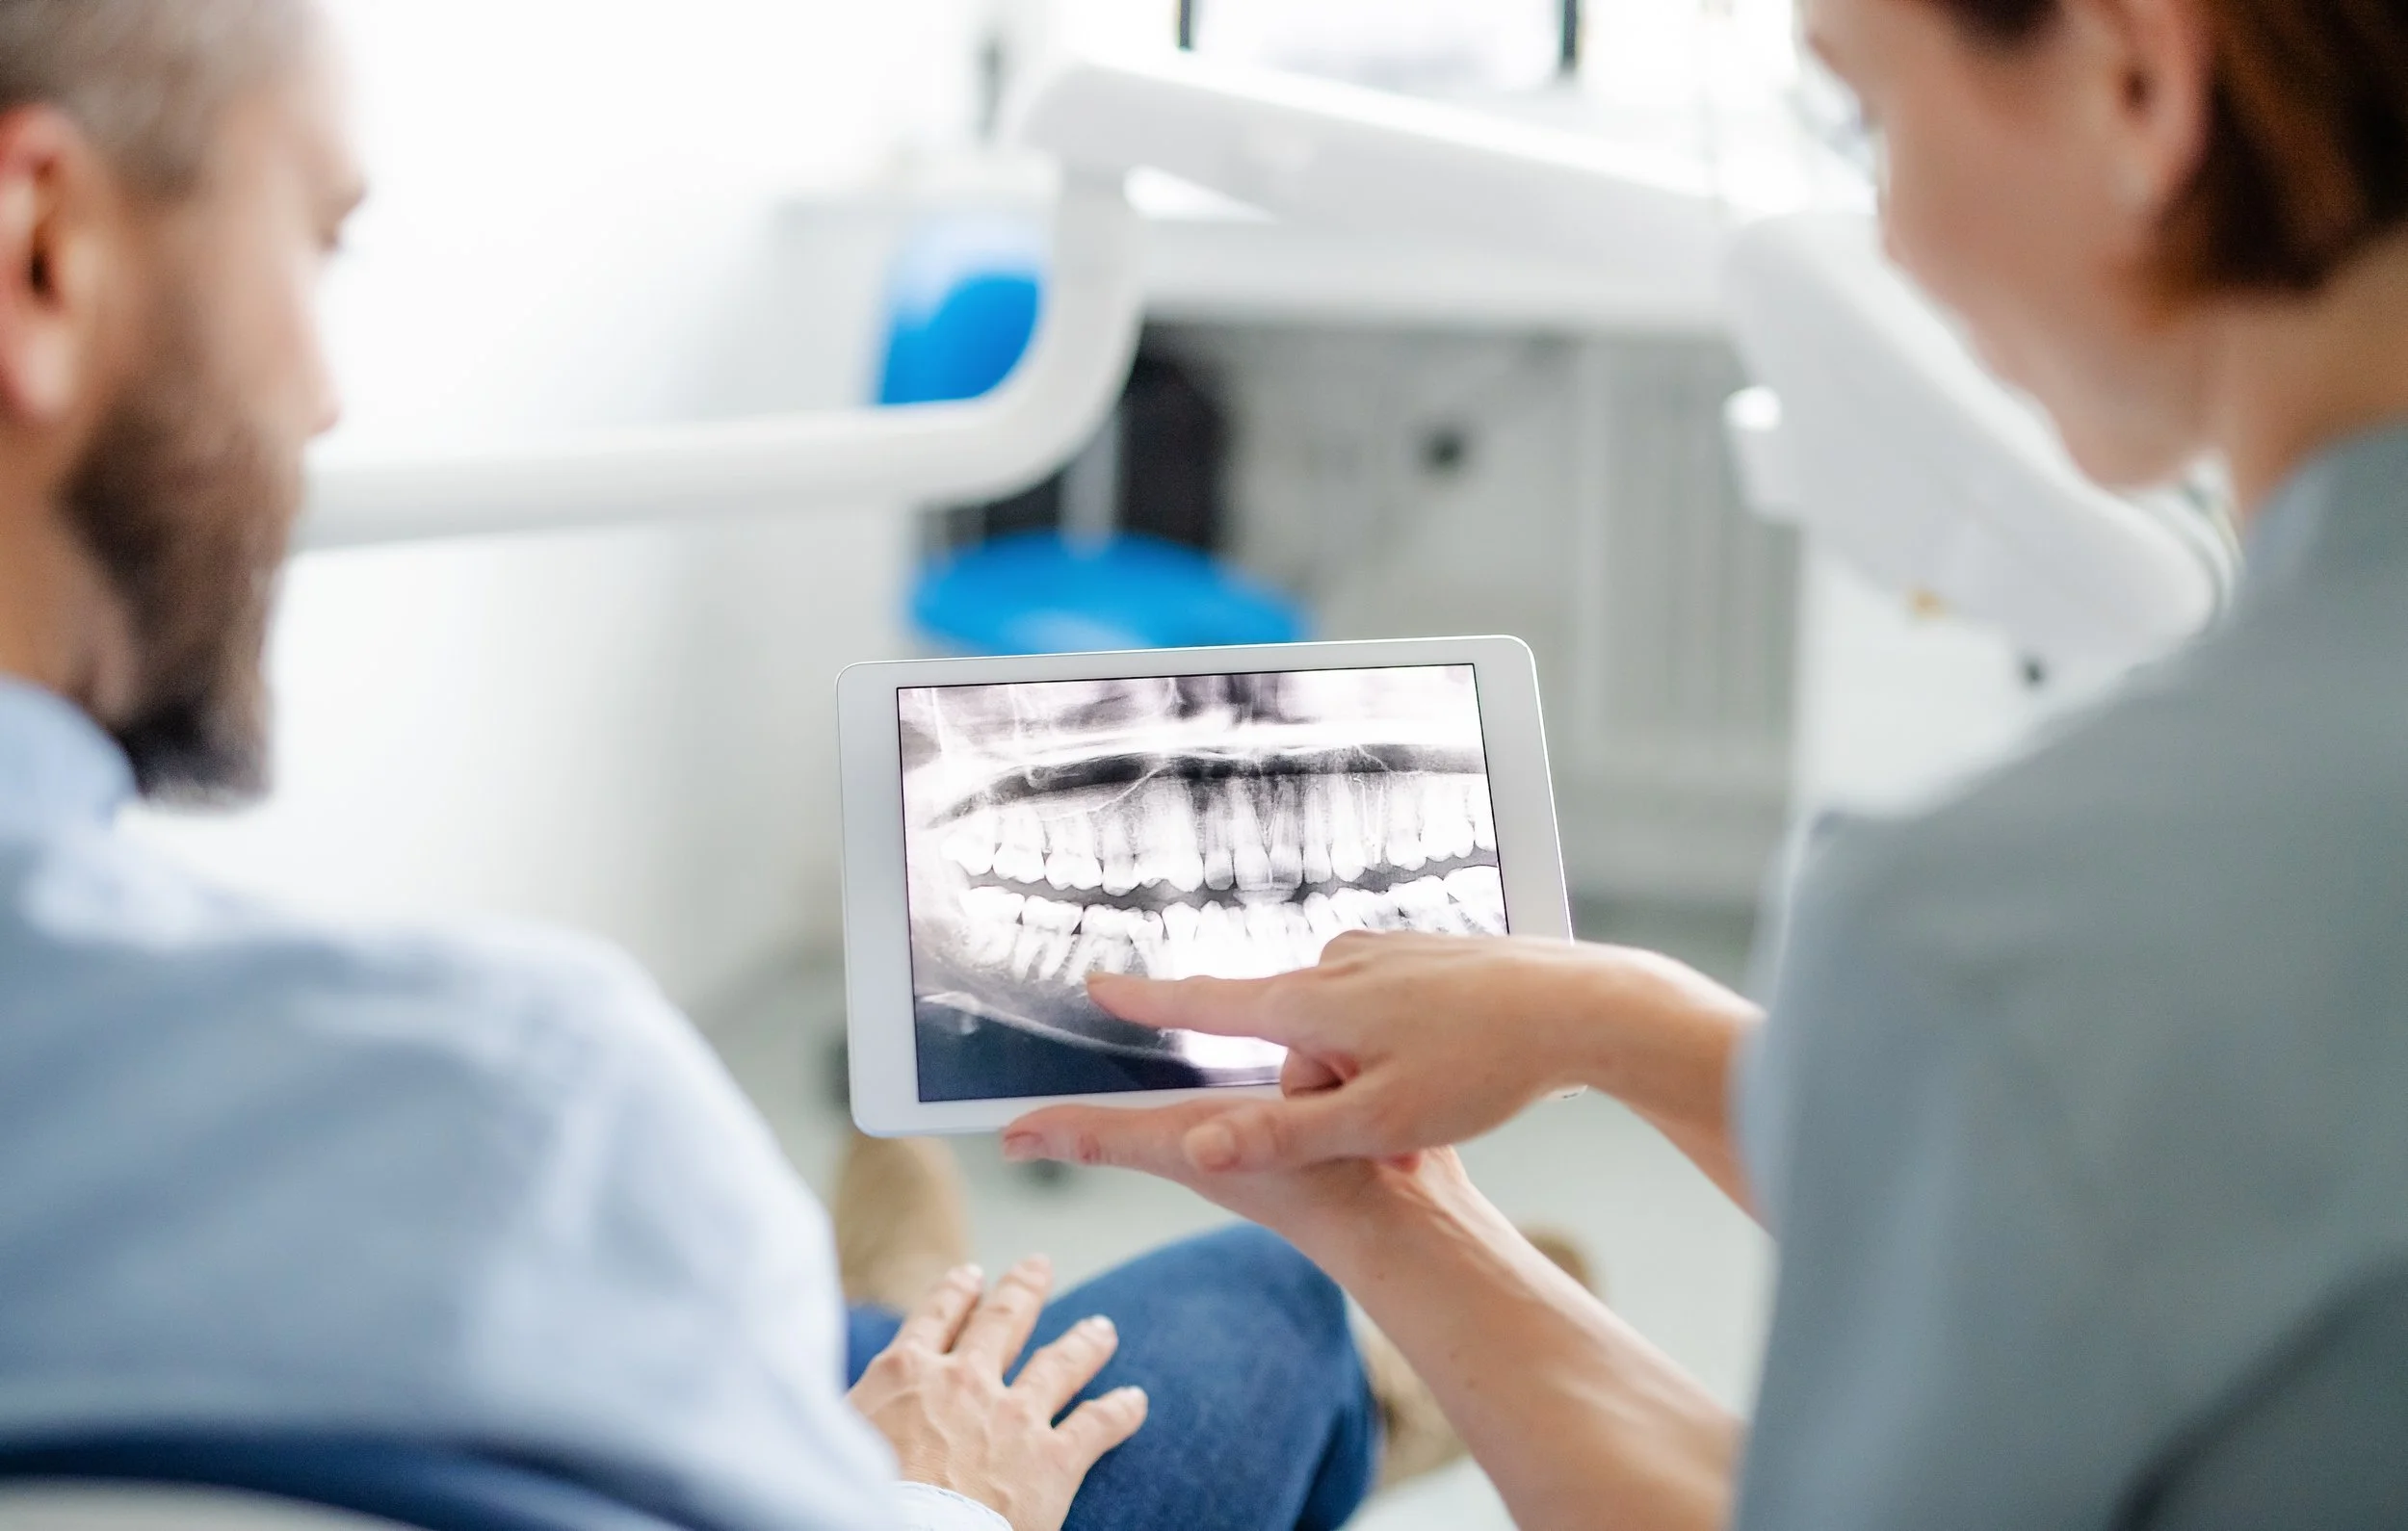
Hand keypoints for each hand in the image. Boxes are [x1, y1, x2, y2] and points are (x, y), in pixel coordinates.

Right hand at [848, 1256, 1148, 1530]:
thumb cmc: (858, 1495)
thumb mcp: (837, 1435)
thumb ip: (857, 1407)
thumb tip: (850, 1402)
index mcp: (907, 1372)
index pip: (936, 1317)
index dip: (956, 1292)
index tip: (972, 1276)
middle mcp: (965, 1380)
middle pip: (1002, 1321)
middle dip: (1024, 1290)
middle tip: (1040, 1266)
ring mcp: (1014, 1416)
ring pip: (1060, 1363)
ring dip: (1084, 1341)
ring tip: (1102, 1327)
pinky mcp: (1052, 1460)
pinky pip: (1097, 1424)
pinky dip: (1120, 1411)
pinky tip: (1136, 1401)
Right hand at [1012, 932, 1760, 1204]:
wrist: (1583, 1006)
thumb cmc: (1483, 1066)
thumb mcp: (1379, 1121)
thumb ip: (1284, 1135)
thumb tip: (1199, 1147)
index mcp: (1314, 1001)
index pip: (1208, 1001)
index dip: (1148, 1000)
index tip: (1096, 983)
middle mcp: (1337, 963)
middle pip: (1293, 1050)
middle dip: (1331, 1097)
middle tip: (1403, 1121)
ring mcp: (1383, 952)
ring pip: (1344, 1040)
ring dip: (1376, 1079)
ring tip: (1446, 1092)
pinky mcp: (1421, 954)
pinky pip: (1386, 1019)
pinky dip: (1409, 1053)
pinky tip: (1462, 1063)